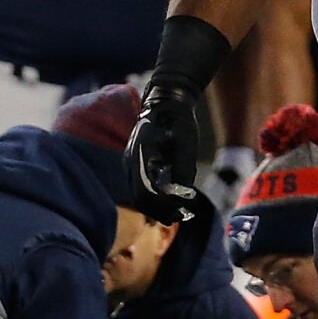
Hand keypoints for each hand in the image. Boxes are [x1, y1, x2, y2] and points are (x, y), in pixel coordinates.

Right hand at [124, 78, 200, 222]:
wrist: (166, 101)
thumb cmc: (179, 120)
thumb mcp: (187, 145)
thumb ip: (184, 172)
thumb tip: (182, 197)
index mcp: (143, 155)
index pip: (148, 191)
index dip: (164, 206)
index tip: (180, 213)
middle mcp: (131, 160)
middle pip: (139, 197)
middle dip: (158, 210)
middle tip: (178, 218)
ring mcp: (130, 161)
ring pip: (136, 193)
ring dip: (154, 206)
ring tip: (174, 214)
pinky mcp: (133, 161)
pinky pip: (137, 186)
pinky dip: (150, 197)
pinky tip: (166, 202)